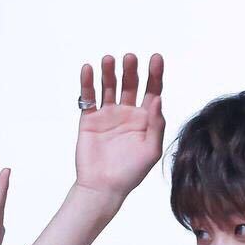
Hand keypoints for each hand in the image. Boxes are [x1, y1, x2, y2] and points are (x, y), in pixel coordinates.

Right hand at [74, 52, 165, 205]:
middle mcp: (127, 113)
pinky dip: (88, 82)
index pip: (152, 91)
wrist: (103, 187)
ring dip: (109, 72)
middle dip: (131, 70)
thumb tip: (157, 98)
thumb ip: (156, 124)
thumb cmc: (131, 173)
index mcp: (145, 120)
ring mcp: (108, 114)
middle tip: (130, 59)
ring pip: (109, 86)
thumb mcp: (151, 150)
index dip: (155, 74)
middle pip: (130, 84)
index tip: (156, 57)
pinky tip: (89, 69)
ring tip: (109, 60)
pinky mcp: (89, 118)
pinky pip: (88, 96)